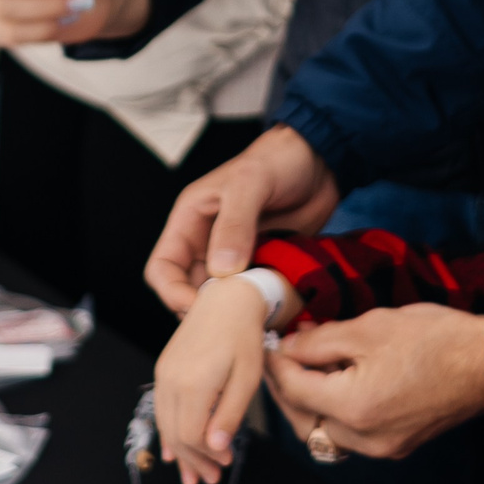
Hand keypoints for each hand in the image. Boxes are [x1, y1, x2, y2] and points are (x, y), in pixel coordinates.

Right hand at [145, 124, 339, 314]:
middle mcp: (207, 244)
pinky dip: (258, 308)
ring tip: (253, 320)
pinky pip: (251, 296)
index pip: (163, 268)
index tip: (200, 309)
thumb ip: (235, 225)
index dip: (173, 293)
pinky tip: (274, 313)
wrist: (320, 162)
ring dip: (233, 312)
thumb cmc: (278, 160)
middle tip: (230, 323)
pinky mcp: (262, 267)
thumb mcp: (250, 184)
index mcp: (190, 221)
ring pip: (221, 299)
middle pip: (189, 291)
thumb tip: (221, 270)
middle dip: (203, 310)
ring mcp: (236, 258)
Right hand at [154, 275, 277, 483]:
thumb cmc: (244, 338)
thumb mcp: (246, 379)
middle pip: (176, 434)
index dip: (208, 455)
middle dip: (194, 461)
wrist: (227, 299)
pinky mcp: (164, 368)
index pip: (192, 436)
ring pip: (166, 424)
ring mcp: (164, 373)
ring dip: (180, 452)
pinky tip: (173, 451)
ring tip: (194, 475)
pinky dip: (169, 432)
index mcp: (194, 385)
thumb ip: (229, 414)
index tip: (226, 462)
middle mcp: (172, 380)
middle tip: (211, 479)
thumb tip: (215, 448)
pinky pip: (161, 408)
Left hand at [265, 304, 483, 460]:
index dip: (275, 364)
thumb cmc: (435, 339)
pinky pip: (353, 434)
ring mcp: (383, 447)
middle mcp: (365, 438)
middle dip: (287, 388)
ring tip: (309, 365)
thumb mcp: (369, 327)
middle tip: (281, 356)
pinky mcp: (398, 445)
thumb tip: (288, 348)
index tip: (267, 343)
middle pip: (304, 420)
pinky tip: (339, 381)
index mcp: (354, 408)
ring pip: (326, 431)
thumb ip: (320, 342)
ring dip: (311, 402)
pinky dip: (337, 411)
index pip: (294, 390)